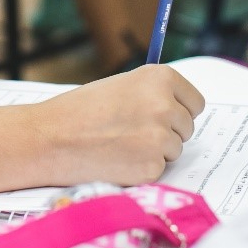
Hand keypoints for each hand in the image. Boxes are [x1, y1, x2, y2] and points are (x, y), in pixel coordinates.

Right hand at [28, 65, 204, 186]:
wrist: (52, 137)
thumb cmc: (80, 109)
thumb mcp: (121, 85)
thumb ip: (152, 93)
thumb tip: (178, 109)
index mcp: (160, 78)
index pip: (195, 102)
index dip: (178, 110)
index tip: (163, 115)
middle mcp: (166, 105)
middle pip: (186, 127)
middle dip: (165, 131)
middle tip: (131, 130)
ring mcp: (161, 137)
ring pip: (174, 150)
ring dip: (153, 150)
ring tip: (120, 143)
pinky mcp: (152, 166)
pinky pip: (158, 169)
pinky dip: (141, 168)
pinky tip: (116, 158)